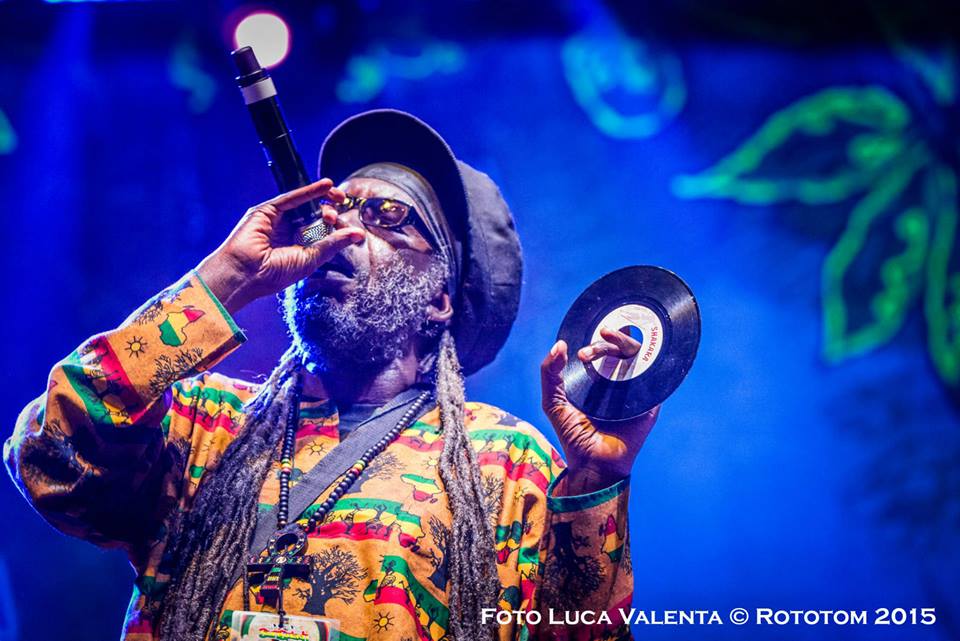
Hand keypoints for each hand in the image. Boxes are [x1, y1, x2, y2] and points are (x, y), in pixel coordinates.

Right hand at [196, 179, 364, 313]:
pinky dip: (309, 191)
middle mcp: (288, 231)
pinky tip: (326, 185)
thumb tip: (359, 234)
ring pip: (305, 204)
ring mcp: (277, 220)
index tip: (349, 229)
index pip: (322, 230)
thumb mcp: (312, 258)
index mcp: (298, 246)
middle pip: (314, 214)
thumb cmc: (274, 274)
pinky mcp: (267, 211)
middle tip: (341, 211)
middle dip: (331, 211)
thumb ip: (334, 244)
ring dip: (323, 198)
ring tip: (339, 196)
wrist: (246, 275)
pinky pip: (291, 197)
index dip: (336, 227)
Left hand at [541, 328, 659, 494]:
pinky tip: (639, 357)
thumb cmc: (573, 435)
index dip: (596, 343)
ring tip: (607, 347)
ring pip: (639, 356)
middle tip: (587, 354)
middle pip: (622, 349)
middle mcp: (620, 380)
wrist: (592, 464)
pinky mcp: (650, 402)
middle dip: (606, 344)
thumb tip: (559, 345)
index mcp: (599, 378)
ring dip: (625, 345)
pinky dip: (650, 364)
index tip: (581, 352)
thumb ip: (549, 374)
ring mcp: (637, 390)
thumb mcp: (553, 401)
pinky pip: (656, 378)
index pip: (603, 349)